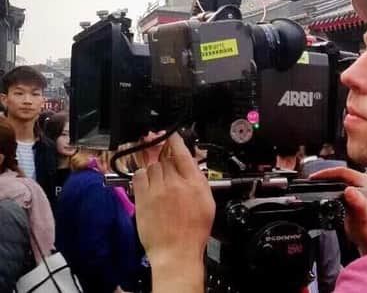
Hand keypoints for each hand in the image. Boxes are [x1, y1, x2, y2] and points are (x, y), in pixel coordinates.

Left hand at [133, 133, 214, 292]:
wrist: (176, 251)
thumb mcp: (207, 202)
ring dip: (155, 166)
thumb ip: (199, 180)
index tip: (171, 136)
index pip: (182, 153)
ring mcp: (157, 190)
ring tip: (158, 174)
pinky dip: (142, 174)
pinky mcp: (142, 198)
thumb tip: (192, 165)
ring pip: (152, 166)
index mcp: (193, 183)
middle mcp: (174, 183)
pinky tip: (147, 180)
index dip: (175, 141)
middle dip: (165, 157)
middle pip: (165, 158)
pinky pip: (139, 176)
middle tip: (165, 159)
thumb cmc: (193, 231)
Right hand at [310, 167, 366, 254]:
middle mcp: (359, 181)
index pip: (342, 171)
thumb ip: (357, 201)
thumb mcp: (361, 213)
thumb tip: (349, 191)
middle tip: (311, 180)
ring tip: (313, 184)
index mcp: (363, 181)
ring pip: (335, 179)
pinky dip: (326, 187)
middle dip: (323, 176)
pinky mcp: (348, 193)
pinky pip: (334, 186)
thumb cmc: (365, 225)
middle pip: (337, 173)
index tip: (315, 177)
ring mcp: (354, 187)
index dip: (327, 173)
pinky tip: (320, 191)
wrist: (365, 236)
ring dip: (324, 181)